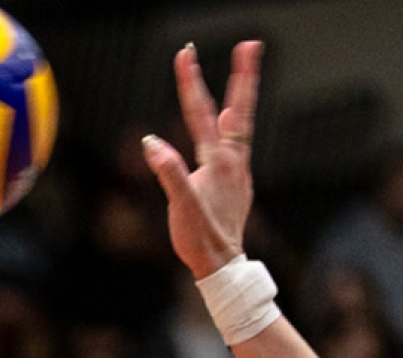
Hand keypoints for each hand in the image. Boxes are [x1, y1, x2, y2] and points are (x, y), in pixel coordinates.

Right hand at [140, 41, 262, 279]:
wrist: (223, 266)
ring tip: (244, 78)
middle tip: (250, 46)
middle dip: (242, 76)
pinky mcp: (237, 185)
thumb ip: (169, 172)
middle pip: (238, 109)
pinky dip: (235, 128)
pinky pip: (237, 147)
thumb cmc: (200, 240)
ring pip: (240, 126)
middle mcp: (234, 161)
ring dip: (241, 99)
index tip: (185, 54)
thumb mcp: (181, 207)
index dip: (192, 82)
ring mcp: (238, 172)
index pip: (204, 113)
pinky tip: (232, 129)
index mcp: (219, 162)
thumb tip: (152, 143)